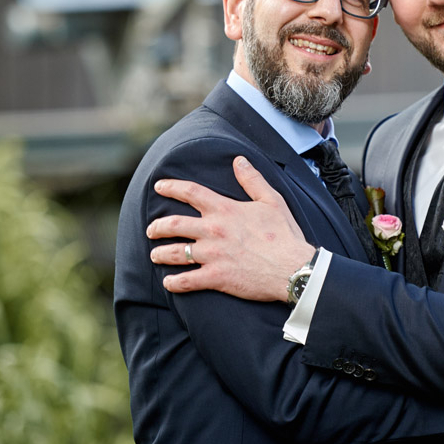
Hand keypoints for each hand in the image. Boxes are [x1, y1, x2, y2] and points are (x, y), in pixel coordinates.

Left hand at [147, 156, 315, 302]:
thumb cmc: (284, 234)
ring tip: (155, 254)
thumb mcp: (271, 200)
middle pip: (174, 224)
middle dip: (157, 226)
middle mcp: (213, 230)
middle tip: (152, 229)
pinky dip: (174, 282)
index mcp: (225, 209)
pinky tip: (168, 282)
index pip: (190, 192)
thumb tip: (239, 160)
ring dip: (160, 253)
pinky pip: (186, 281)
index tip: (159, 186)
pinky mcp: (216, 277)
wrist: (292, 268)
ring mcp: (212, 255)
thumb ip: (252, 180)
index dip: (171, 187)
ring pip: (174, 253)